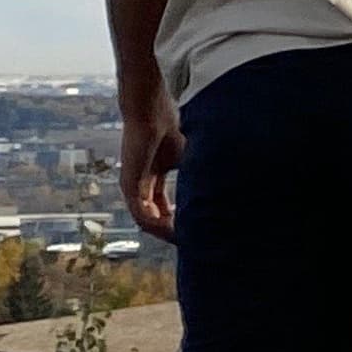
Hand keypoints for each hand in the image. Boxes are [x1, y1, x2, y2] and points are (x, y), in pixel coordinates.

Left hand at [121, 93, 183, 240]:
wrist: (152, 112)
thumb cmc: (169, 127)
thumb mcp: (188, 158)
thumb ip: (196, 175)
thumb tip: (221, 189)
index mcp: (153, 176)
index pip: (163, 206)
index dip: (178, 219)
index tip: (194, 227)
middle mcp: (141, 184)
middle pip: (154, 216)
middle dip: (171, 229)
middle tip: (189, 238)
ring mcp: (133, 186)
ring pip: (146, 219)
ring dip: (164, 230)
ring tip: (182, 237)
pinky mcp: (129, 184)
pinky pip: (140, 212)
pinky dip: (155, 223)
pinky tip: (171, 228)